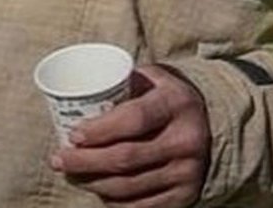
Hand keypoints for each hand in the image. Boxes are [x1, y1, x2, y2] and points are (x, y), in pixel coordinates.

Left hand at [50, 64, 209, 206]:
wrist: (214, 124)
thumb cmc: (168, 96)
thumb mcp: (154, 78)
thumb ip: (124, 83)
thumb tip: (81, 95)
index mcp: (177, 103)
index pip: (134, 119)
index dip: (100, 130)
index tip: (73, 135)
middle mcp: (186, 140)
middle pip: (126, 159)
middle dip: (85, 162)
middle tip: (58, 159)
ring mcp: (186, 172)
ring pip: (129, 187)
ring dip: (93, 183)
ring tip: (71, 174)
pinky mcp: (185, 196)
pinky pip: (141, 206)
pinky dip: (113, 202)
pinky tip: (97, 190)